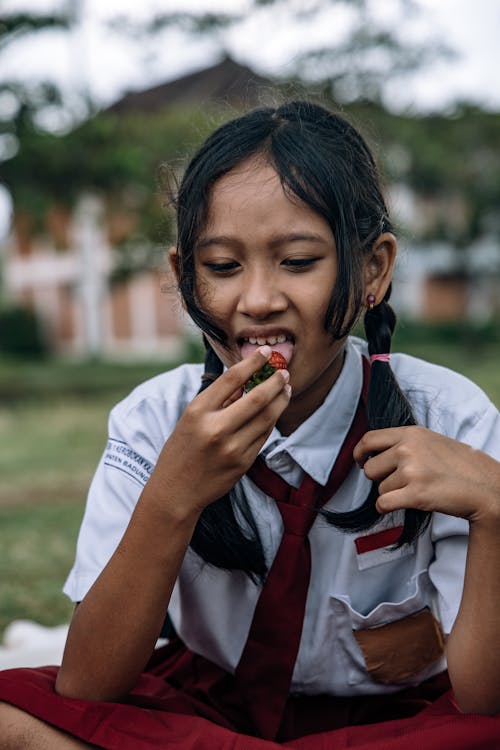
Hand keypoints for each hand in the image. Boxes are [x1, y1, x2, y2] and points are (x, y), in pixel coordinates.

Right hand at [145, 347, 290, 518]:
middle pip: (258, 398)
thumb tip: (247, 379)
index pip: (232, 379)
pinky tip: (275, 411)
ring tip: (286, 389)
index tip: (265, 352)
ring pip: (267, 418)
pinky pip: (264, 436)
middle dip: (276, 382)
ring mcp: (232, 448)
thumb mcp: (191, 418)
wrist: (176, 491)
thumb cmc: (182, 449)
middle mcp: (216, 429)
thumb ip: (218, 399)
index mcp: (198, 411)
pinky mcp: (243, 463)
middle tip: (284, 372)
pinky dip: (271, 421)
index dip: (252, 362)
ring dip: (280, 400)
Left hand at [353, 426, 499, 523]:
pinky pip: (383, 504)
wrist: (485, 486)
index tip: (360, 462)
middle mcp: (407, 449)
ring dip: (392, 495)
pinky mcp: (416, 494)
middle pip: (370, 469)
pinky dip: (386, 508)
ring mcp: (411, 471)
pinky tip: (398, 506)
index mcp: (411, 434)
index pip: (369, 439)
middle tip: (398, 483)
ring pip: (379, 489)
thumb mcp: (431, 441)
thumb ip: (405, 443)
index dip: (359, 453)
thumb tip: (374, 453)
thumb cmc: (459, 466)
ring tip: (415, 491)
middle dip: (379, 480)